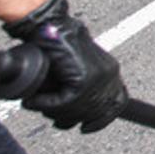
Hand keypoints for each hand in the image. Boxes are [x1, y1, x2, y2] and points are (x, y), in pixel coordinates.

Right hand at [4, 0, 127, 133]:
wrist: (51, 25)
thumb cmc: (58, 45)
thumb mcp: (77, 68)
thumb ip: (82, 88)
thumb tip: (76, 116)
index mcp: (111, 71)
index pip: (118, 103)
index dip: (102, 120)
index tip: (87, 128)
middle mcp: (110, 74)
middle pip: (96, 112)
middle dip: (73, 118)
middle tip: (58, 120)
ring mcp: (98, 76)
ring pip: (78, 110)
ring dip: (56, 111)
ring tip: (43, 106)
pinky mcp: (83, 78)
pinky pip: (65, 103)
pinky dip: (46, 104)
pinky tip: (35, 100)